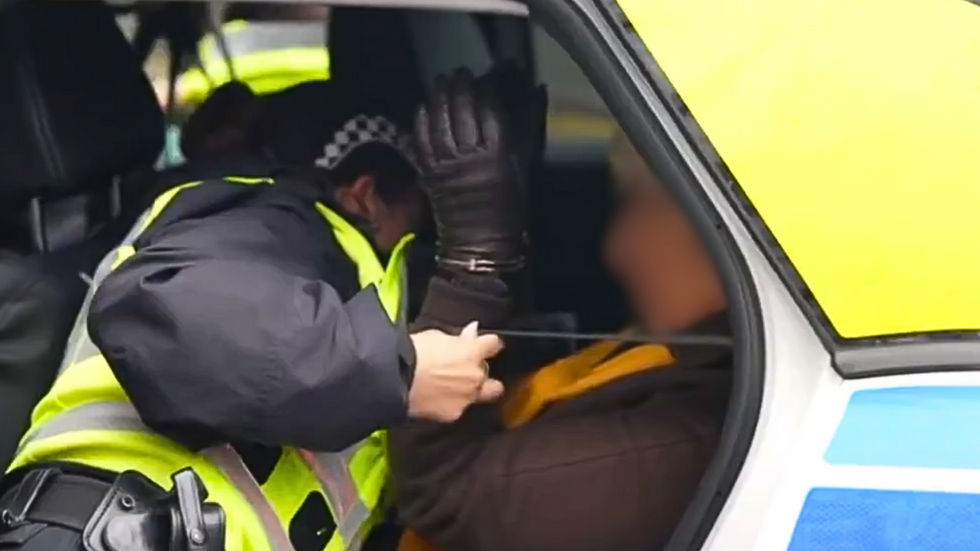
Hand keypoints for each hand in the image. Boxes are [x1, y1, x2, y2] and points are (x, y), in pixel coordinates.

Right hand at [407, 322, 504, 421]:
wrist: (395, 379)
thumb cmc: (411, 353)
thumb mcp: (435, 336)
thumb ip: (457, 339)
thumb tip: (470, 334)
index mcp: (472, 351)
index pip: (493, 344)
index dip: (488, 344)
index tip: (485, 345)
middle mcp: (475, 376)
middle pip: (489, 375)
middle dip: (478, 372)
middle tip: (463, 370)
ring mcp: (467, 396)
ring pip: (478, 395)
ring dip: (467, 390)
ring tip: (447, 387)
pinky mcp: (454, 413)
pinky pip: (458, 407)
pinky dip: (450, 403)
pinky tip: (436, 399)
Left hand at [414, 67, 540, 273]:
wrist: (482, 242)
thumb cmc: (511, 206)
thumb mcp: (527, 163)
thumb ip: (530, 124)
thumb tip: (536, 90)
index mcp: (498, 153)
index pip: (491, 107)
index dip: (490, 85)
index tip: (493, 73)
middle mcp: (469, 155)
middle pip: (462, 107)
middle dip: (462, 85)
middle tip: (464, 73)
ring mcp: (445, 163)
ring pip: (439, 118)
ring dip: (440, 95)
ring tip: (444, 81)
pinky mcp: (428, 172)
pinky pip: (422, 137)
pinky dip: (423, 117)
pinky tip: (426, 104)